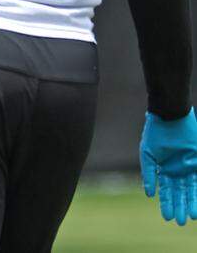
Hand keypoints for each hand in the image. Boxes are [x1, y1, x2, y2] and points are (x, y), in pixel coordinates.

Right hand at [140, 107, 196, 224]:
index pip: (167, 191)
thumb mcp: (148, 155)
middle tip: (180, 222)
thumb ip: (148, 174)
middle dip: (180, 207)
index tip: (167, 218)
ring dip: (191, 202)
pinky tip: (196, 203)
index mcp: (165, 170)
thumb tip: (148, 194)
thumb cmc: (156, 134)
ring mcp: (190, 167)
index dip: (167, 204)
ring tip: (190, 216)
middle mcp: (178, 171)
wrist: (170, 118)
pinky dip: (196, 192)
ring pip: (191, 189)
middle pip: (180, 193)